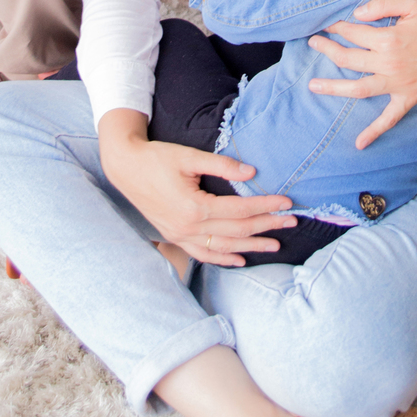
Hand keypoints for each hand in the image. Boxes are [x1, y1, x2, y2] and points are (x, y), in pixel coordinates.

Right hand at [98, 111, 295, 265]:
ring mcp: (181, 236)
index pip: (240, 210)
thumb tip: (252, 171)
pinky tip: (240, 259)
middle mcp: (189, 227)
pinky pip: (203, 254)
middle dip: (267, 226)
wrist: (125, 168)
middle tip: (292, 222)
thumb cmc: (156, 158)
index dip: (265, 205)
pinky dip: (224, 259)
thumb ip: (221, 165)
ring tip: (275, 244)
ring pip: (224, 247)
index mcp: (195, 207)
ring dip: (251, 246)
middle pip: (237, 231)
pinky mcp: (174, 237)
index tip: (287, 203)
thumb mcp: (189, 156)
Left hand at [307, 0, 416, 148]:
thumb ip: (383, 5)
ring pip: (358, 89)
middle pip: (348, 59)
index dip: (338, 27)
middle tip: (313, 43)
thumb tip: (357, 13)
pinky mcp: (408, 98)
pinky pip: (389, 119)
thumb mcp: (414, 2)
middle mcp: (388, 65)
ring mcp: (397, 85)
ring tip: (313, 85)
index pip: (353, 33)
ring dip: (333, 88)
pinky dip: (374, 132)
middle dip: (328, 49)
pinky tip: (359, 144)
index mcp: (388, 40)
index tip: (328, 24)